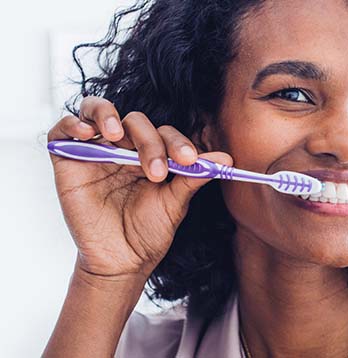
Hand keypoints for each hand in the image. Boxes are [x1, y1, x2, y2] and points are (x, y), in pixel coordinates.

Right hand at [47, 96, 231, 281]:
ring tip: (116, 134)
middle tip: (157, 171)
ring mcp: (96, 151)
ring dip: (106, 115)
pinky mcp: (68, 160)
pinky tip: (86, 133)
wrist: (121, 262)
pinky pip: (62, 130)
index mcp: (151, 154)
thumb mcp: (175, 203)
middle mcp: (124, 148)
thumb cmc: (148, 232)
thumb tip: (226, 158)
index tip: (190, 160)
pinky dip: (72, 124)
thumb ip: (194, 177)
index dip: (177, 142)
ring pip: (97, 111)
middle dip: (149, 142)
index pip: (164, 133)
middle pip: (135, 122)